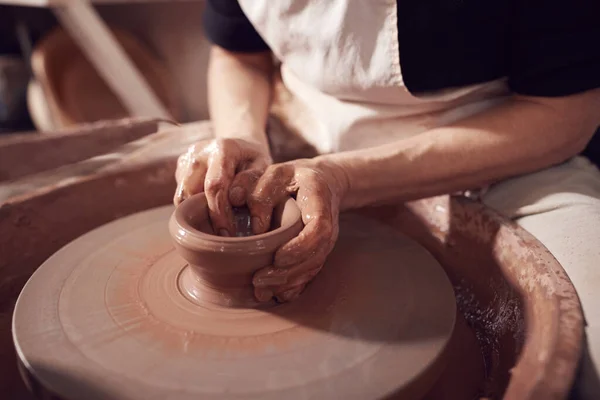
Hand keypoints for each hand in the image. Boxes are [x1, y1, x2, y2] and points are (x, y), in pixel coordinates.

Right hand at [174, 137, 271, 235]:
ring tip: (213, 222)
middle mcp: (200, 152)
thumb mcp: (264, 167)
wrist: (240, 143)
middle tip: (219, 234)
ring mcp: (186, 158)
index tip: (227, 234)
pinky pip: (180, 193)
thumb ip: (254, 181)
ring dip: (194, 212)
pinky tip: (208, 209)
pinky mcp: (179, 166)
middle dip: (203, 217)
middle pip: (191, 192)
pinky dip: (191, 206)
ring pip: (181, 195)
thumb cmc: (255, 160)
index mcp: (224, 149)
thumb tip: (235, 199)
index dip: (219, 214)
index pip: (214, 186)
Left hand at [248, 158, 348, 302]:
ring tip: (263, 291)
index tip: (277, 259)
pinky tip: (278, 294)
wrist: (322, 183)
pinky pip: (311, 272)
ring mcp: (327, 240)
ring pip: (313, 267)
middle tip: (259, 282)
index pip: (317, 230)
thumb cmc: (292, 178)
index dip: (299, 248)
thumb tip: (236, 202)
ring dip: (289, 282)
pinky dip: (296, 286)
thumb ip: (256, 186)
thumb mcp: (275, 172)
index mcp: (319, 201)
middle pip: (315, 256)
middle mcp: (327, 225)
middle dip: (288, 273)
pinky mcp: (320, 251)